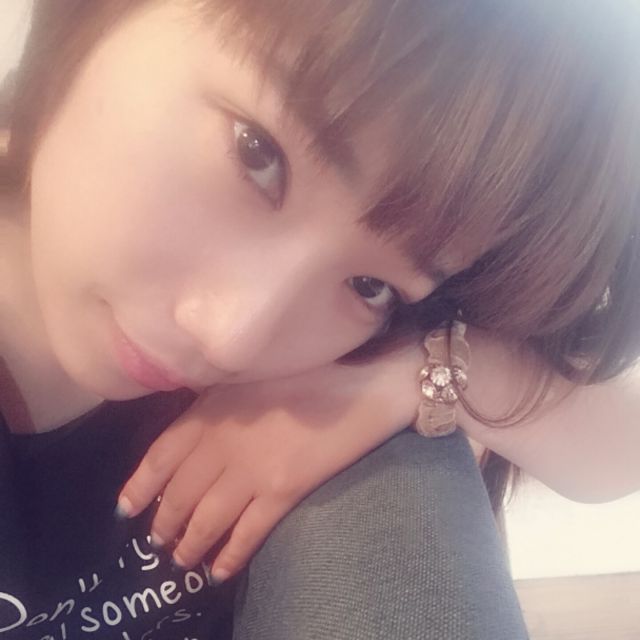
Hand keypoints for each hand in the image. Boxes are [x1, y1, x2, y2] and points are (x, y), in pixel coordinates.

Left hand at [117, 347, 421, 582]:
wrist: (358, 385)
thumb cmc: (306, 370)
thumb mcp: (248, 374)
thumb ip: (215, 401)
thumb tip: (189, 430)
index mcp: (211, 410)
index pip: (160, 455)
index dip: (140, 486)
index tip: (126, 509)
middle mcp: (222, 444)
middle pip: (180, 493)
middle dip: (164, 522)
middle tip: (158, 541)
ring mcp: (251, 470)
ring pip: (207, 518)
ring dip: (190, 544)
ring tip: (182, 560)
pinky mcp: (282, 492)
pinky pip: (248, 533)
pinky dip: (231, 555)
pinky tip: (221, 570)